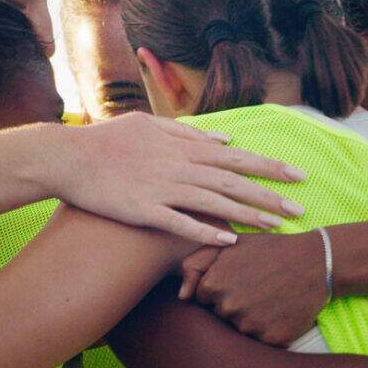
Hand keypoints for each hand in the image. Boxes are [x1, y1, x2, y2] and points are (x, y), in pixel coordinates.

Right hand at [56, 112, 307, 245]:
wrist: (67, 157)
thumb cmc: (107, 140)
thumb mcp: (149, 125)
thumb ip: (188, 132)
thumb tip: (223, 139)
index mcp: (182, 145)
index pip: (236, 156)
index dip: (268, 166)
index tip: (297, 175)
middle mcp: (178, 165)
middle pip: (233, 180)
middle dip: (269, 195)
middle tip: (300, 208)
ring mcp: (161, 188)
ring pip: (214, 202)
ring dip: (247, 215)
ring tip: (276, 227)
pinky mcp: (143, 210)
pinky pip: (179, 223)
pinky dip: (204, 232)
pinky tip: (228, 242)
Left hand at [177, 231, 326, 345]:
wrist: (317, 261)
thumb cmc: (271, 250)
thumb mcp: (232, 244)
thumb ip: (197, 264)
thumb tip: (181, 296)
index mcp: (213, 285)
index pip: (205, 299)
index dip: (224, 287)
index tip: (242, 277)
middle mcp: (229, 308)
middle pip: (222, 316)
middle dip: (237, 303)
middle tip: (261, 286)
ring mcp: (251, 325)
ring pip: (242, 330)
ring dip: (254, 318)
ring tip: (273, 296)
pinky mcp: (272, 339)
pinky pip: (263, 340)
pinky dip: (272, 329)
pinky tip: (283, 310)